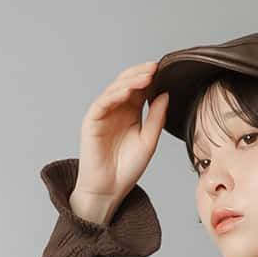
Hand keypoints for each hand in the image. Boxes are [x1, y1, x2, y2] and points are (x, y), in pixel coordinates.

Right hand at [76, 60, 169, 210]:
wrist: (109, 189)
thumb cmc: (127, 169)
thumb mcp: (149, 141)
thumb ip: (157, 118)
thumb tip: (165, 94)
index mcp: (131, 112)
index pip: (140, 88)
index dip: (151, 78)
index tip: (165, 71)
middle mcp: (117, 109)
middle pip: (127, 83)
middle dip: (141, 74)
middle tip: (156, 67)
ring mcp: (103, 113)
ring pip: (115, 89)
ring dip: (130, 81)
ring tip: (146, 76)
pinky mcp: (92, 120)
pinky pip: (103, 102)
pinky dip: (115, 94)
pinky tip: (128, 91)